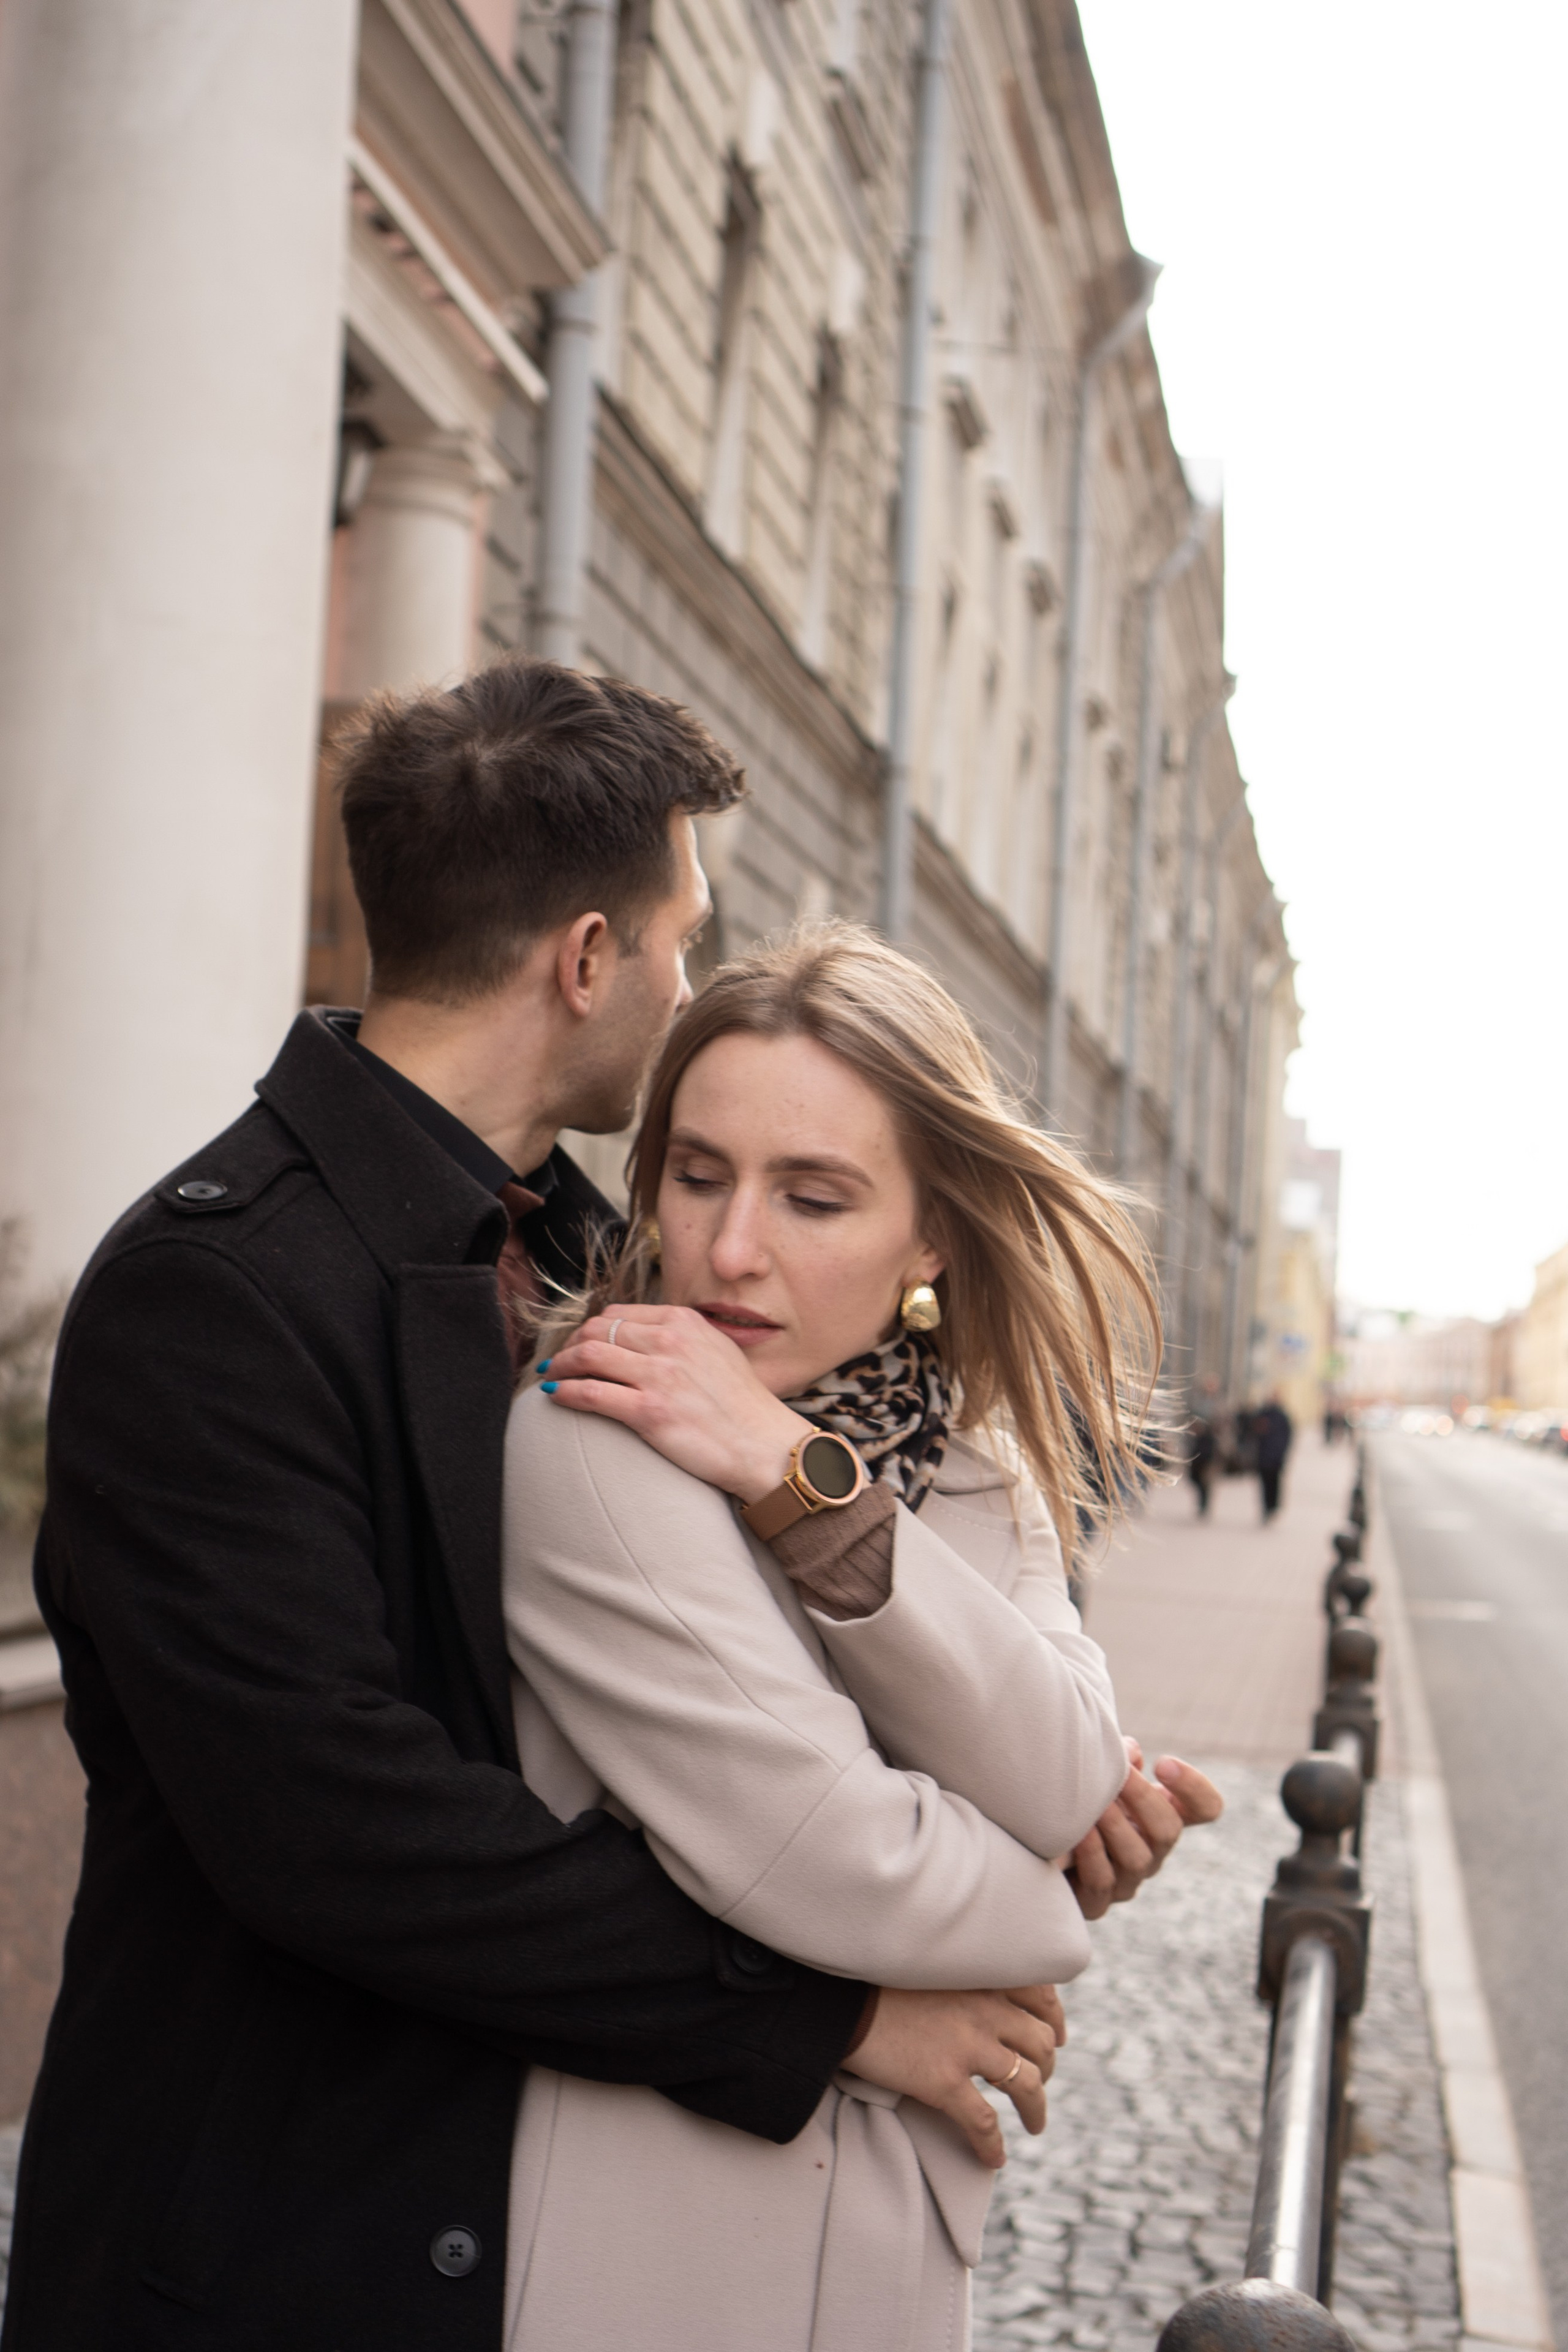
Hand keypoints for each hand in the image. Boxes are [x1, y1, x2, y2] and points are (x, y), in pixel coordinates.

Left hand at [538, 1305, 811, 1501]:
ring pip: (588, 1354)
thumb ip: (683, 1338)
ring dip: (561, 1365)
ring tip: (552, 1377)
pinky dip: (565, 1392)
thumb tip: (645, 1338)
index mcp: (685, 1322)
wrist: (765, 1446)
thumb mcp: (717, 1351)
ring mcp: (660, 1375)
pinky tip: (554, 1397)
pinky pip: (590, 1392)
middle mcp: (671, 1341)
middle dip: (570, 1344)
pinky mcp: (650, 1411)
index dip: (590, 1328)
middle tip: (560, 1362)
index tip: (580, 1344)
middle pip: (597, 1329)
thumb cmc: (744, 1406)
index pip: (618, 1313)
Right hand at [842, 1985, 1063, 2167]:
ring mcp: (968, 2046)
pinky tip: (994, 2159)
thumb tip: (985, 2000)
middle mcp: (984, 2008)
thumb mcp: (933, 1966)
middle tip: (1040, 2079)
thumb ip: (965, 1979)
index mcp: (982, 1976)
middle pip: (1040, 2043)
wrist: (841, 2004)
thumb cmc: (880, 1983)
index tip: (1056, 2036)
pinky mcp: (945, 2082)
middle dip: (1047, 2066)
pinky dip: (993, 2146)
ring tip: (1035, 2125)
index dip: (1054, 2020)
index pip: (1040, 1995)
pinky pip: (984, 2124)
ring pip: (1026, 2085)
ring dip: (1037, 2109)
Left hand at [1067, 1742, 1223, 1920]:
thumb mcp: (1100, 1775)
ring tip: (1097, 1805)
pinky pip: (1101, 1885)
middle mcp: (1151, 1852)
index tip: (1163, 1762)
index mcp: (1161, 1815)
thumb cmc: (1075, 1799)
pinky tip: (1077, 1834)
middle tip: (1120, 1776)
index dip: (1195, 1787)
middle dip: (1143, 1798)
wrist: (1035, 1847)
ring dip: (1116, 1827)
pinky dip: (1091, 1856)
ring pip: (1137, 1859)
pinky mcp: (1095, 1903)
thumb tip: (1129, 1751)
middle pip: (1169, 1831)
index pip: (1205, 1807)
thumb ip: (1119, 1760)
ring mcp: (1126, 1881)